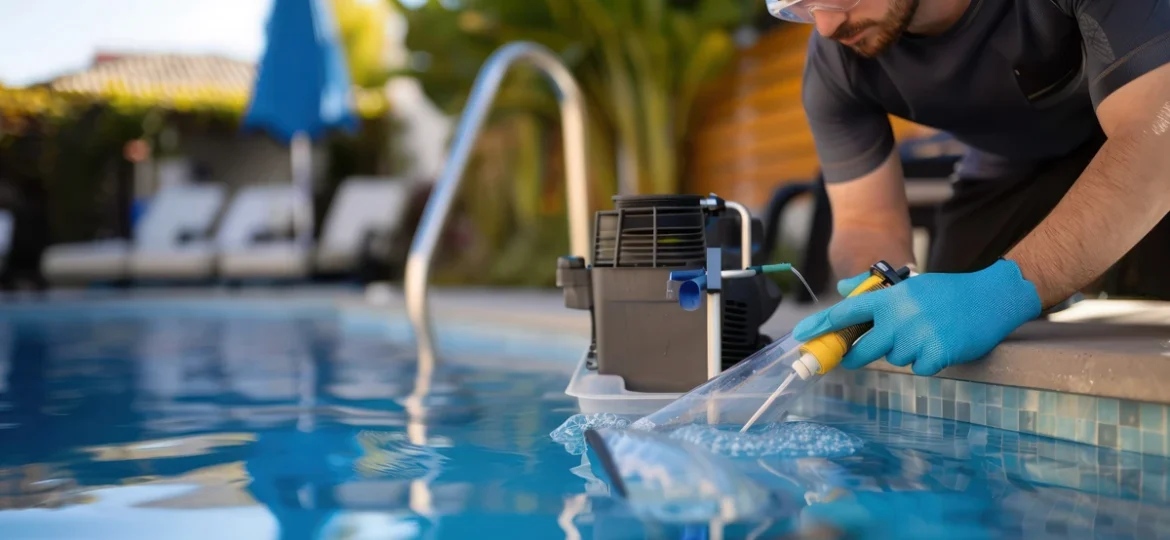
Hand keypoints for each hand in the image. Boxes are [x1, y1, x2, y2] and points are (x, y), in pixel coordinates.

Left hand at [792, 259, 1041, 375]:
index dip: (821, 325)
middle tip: (851, 357)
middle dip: (855, 356)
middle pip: (863, 349)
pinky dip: (926, 361)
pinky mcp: (937, 354)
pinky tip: (940, 345)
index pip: (847, 312)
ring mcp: (918, 337)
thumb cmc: (947, 291)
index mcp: (891, 298)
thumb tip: (842, 287)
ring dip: (904, 352)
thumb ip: (872, 289)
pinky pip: (918, 368)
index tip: (801, 336)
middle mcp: (900, 317)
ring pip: (894, 358)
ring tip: (925, 334)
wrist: (991, 298)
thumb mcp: (909, 284)